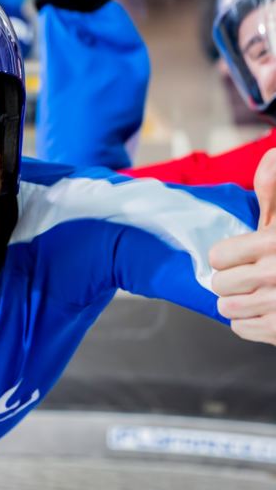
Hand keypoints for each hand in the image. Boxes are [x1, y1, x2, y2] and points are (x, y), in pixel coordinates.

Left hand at [211, 148, 275, 344]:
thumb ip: (275, 190)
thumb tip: (268, 160)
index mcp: (275, 243)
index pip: (218, 256)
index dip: (226, 256)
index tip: (239, 257)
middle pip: (219, 284)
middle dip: (230, 281)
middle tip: (249, 277)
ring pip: (227, 308)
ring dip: (238, 302)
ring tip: (258, 294)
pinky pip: (241, 329)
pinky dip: (248, 323)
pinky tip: (266, 311)